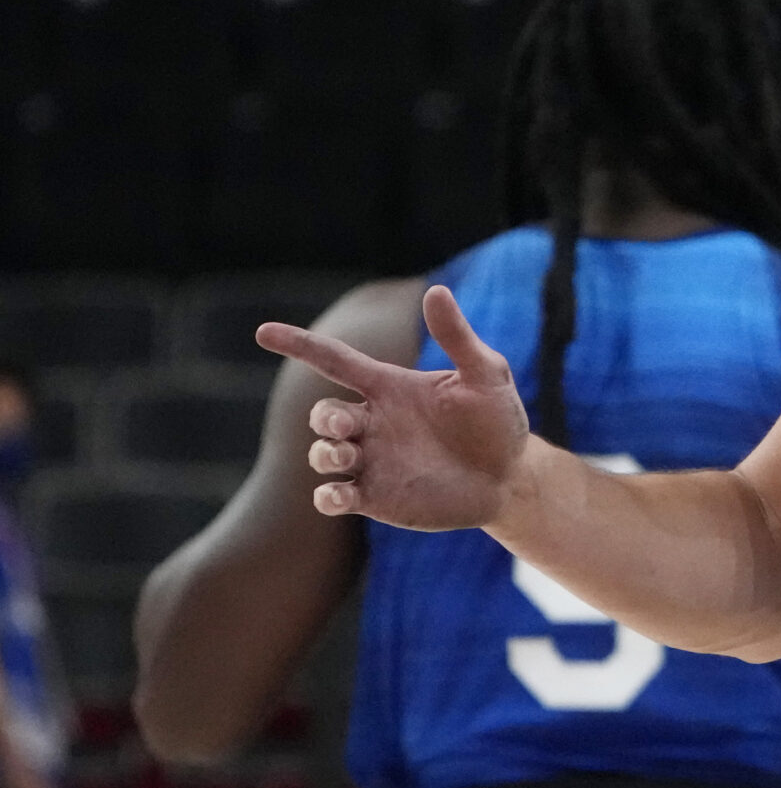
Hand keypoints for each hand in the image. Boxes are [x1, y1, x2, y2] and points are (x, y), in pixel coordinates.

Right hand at [255, 285, 529, 531]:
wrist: (510, 477)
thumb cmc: (498, 420)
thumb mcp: (485, 374)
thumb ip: (457, 337)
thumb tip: (435, 291)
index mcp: (389, 387)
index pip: (334, 360)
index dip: (298, 345)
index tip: (262, 332)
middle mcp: (373, 422)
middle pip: (323, 414)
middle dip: (323, 417)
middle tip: (344, 424)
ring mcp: (372, 461)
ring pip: (322, 454)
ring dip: (324, 453)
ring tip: (344, 455)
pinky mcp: (376, 497)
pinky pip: (333, 497)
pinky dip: (328, 496)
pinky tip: (339, 494)